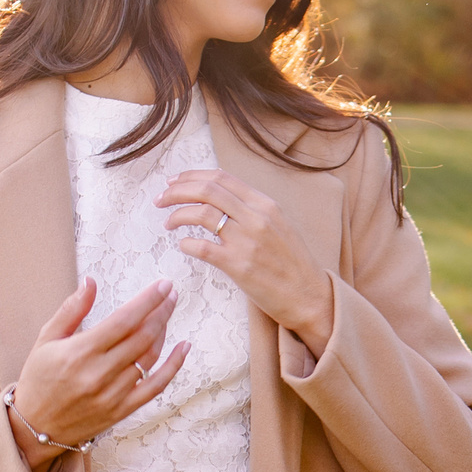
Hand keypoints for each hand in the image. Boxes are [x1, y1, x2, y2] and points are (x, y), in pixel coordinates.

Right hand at [9, 277, 189, 471]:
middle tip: (171, 295)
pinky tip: (183, 348)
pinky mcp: (121, 410)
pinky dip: (173, 366)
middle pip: (142, 336)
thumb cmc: (38, 378)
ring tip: (166, 314)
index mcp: (80, 352)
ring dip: (163, 332)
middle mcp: (99, 373)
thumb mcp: (46, 339)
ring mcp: (113, 394)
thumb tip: (91, 281)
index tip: (163, 285)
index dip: (147, 301)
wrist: (34, 427)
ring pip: (150, 358)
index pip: (123, 320)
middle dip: (161, 311)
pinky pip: (155, 387)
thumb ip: (71, 310)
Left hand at [156, 170, 332, 353]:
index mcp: (266, 204)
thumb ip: (253, 209)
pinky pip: (201, 247)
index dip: (192, 176)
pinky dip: (186, 243)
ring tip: (168, 223)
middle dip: (177, 190)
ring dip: (177, 214)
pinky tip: (182, 245)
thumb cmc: (293, 263)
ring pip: (201, 214)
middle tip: (162, 198)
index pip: (221, 178)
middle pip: (207, 190)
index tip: (174, 181)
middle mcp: (256, 217)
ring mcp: (247, 241)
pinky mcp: (239, 266)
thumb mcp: (279, 225)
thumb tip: (220, 197)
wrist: (309, 295)